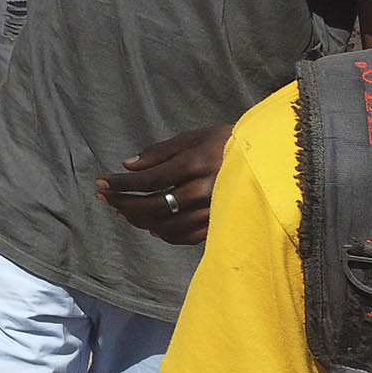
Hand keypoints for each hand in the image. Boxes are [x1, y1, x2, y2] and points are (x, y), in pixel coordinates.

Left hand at [95, 124, 234, 244]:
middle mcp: (205, 189)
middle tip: (104, 199)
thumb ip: (161, 151)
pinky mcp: (223, 223)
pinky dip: (167, 234)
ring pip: (169, 224)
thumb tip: (128, 164)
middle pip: (155, 204)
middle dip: (124, 203)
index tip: (100, 183)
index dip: (121, 183)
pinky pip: (189, 236)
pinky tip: (151, 227)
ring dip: (140, 220)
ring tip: (122, 213)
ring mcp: (215, 210)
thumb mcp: (195, 136)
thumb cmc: (228, 142)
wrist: (271, 159)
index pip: (149, 179)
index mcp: (197, 163)